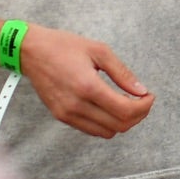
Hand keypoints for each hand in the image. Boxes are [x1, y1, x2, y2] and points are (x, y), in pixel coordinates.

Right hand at [19, 26, 153, 138]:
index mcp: (88, 86)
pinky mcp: (61, 117)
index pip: (125, 110)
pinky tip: (109, 107)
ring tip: (127, 103)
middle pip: (119, 125)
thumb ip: (122, 73)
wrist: (30, 51)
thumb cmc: (63, 46)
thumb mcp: (98, 50)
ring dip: (122, 122)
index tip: (149, 96)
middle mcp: (77, 105)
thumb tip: (141, 91)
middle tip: (142, 100)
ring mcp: (67, 114)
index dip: (144, 107)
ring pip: (106, 132)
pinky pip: (92, 130)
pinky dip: (106, 123)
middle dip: (138, 115)